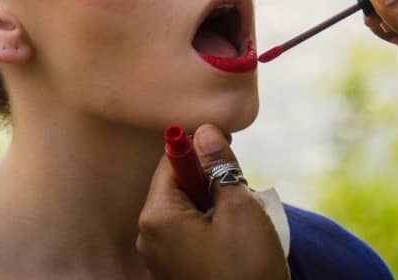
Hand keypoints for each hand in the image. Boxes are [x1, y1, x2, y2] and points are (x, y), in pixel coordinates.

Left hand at [136, 124, 289, 279]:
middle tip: (241, 194)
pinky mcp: (177, 273)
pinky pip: (192, 235)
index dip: (201, 148)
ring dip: (217, 207)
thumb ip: (220, 166)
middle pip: (180, 185)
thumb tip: (206, 131)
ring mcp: (161, 259)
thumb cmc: (247, 269)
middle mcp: (150, 237)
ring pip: (190, 210)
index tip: (229, 144)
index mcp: (157, 217)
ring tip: (243, 225)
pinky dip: (215, 229)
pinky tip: (237, 244)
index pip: (172, 160)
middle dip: (212, 182)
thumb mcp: (239, 208)